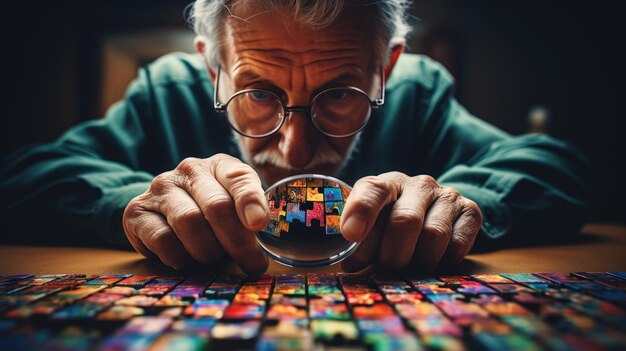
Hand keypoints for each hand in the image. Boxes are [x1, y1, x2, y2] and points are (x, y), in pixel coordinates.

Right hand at [122, 154, 269, 274]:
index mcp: (220, 165)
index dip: (251, 201)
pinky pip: (163, 239)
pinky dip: (180, 257)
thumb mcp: (238, 208)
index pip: (239, 177)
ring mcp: (160, 189)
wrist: (164, 214)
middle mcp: (189, 170)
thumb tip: (258, 238)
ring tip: (212, 257)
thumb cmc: (212, 214)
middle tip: (252, 264)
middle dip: (238, 241)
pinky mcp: (136, 211)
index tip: (259, 225)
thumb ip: (252, 216)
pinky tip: (186, 257)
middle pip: (217, 206)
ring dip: (207, 250)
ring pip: (189, 223)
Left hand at [340, 172, 481, 272]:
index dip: (361, 211)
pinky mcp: (471, 211)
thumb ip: (359, 239)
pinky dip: (441, 262)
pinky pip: (457, 245)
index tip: (351, 235)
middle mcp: (419, 185)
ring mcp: (447, 196)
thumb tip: (349, 265)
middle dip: (392, 254)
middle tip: (385, 268)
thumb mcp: (371, 225)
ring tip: (408, 266)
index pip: (373, 190)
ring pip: (434, 235)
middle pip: (405, 221)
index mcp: (387, 184)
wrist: (432, 212)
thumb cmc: (392, 222)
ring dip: (417, 262)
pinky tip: (430, 260)